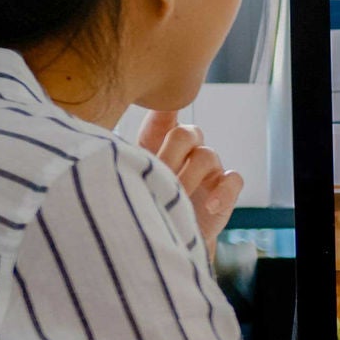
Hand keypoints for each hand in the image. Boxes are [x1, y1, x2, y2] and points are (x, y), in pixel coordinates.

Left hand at [138, 109, 243, 241]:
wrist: (164, 242)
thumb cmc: (143, 208)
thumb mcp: (128, 183)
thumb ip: (126, 161)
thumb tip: (107, 146)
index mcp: (160, 141)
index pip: (164, 113)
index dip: (164, 105)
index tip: (156, 97)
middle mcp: (187, 149)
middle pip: (185, 134)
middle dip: (169, 156)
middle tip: (156, 178)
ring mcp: (209, 169)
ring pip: (206, 155)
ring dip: (188, 178)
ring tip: (173, 198)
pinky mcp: (224, 190)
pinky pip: (233, 180)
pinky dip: (222, 192)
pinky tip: (207, 206)